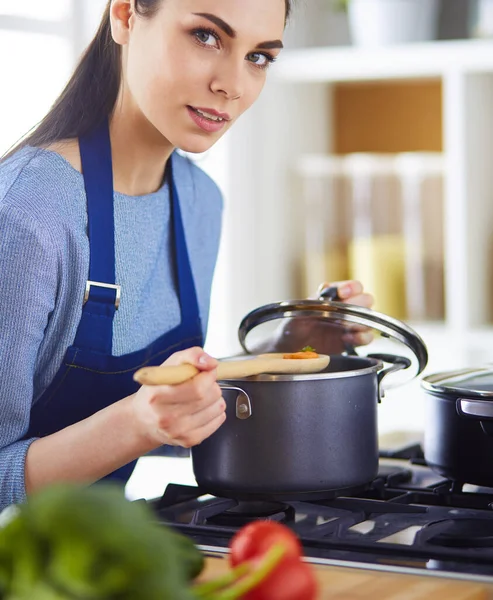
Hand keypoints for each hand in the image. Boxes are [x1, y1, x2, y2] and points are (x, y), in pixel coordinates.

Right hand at [130, 347, 225, 448]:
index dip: (208, 375)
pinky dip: (216, 411)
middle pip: (209, 397)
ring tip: (200, 397)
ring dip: (215, 398)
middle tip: (201, 383)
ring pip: (218, 408)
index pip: (197, 387)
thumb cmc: (157, 389)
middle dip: (212, 385)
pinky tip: (202, 409)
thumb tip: (211, 363)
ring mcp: (178, 432)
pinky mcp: (189, 440)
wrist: (143, 420)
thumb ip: (191, 356)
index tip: (206, 371)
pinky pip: (219, 420)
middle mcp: (166, 417)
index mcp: (158, 396)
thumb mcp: (169, 365)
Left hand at [258, 280, 373, 354]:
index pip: (352, 286)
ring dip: (361, 322)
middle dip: (359, 304)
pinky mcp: (350, 342)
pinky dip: (361, 338)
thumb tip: (325, 288)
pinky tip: (346, 339)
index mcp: (332, 297)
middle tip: (344, 314)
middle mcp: (344, 309)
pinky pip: (366, 338)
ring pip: (369, 318)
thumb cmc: (291, 327)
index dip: (351, 287)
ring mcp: (349, 325)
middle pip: (366, 300)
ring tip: (346, 327)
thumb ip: (313, 300)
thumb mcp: (297, 311)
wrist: (288, 349)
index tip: (342, 293)